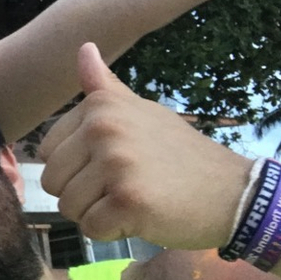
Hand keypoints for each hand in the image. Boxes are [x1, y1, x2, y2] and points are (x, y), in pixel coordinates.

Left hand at [39, 43, 250, 249]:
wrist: (233, 193)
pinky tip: (143, 216)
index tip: (113, 165)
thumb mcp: (143, 112)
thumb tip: (83, 47)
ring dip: (97, 215)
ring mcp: (116, 163)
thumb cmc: (181, 156)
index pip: (47, 152)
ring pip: (69, 208)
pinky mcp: (128, 200)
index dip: (76, 168)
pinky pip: (91, 229)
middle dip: (83, 195)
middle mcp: (104, 128)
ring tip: (135, 199)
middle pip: (53, 182)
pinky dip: (113, 232)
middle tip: (125, 186)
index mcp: (101, 106)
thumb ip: (105, 87)